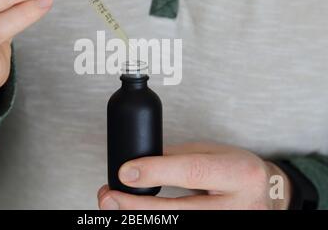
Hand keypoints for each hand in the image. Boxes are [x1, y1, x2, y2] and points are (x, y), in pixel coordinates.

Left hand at [98, 142, 291, 209]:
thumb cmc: (238, 170)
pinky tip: (135, 215)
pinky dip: (154, 221)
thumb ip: (179, 159)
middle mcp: (237, 207)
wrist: (265, 194)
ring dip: (139, 217)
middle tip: (109, 197)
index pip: (191, 172)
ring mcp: (228, 225)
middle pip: (179, 211)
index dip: (155, 171)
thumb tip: (140, 164)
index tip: (125, 172)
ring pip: (177, 225)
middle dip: (137, 206)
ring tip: (114, 206)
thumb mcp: (213, 153)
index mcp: (238, 173)